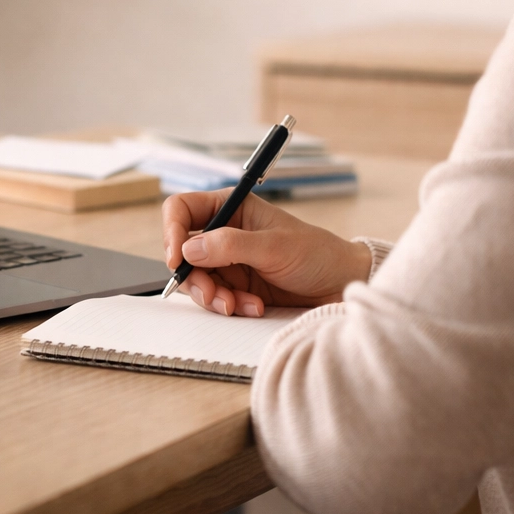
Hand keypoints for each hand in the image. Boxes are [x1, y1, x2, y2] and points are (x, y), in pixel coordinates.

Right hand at [162, 190, 372, 317]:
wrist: (341, 286)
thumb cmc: (316, 254)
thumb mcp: (274, 247)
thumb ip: (231, 245)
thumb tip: (190, 247)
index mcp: (231, 207)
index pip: (182, 209)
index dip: (172, 231)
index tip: (176, 258)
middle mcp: (224, 232)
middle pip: (182, 251)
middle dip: (195, 277)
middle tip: (215, 296)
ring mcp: (228, 261)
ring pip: (196, 279)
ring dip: (213, 297)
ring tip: (240, 305)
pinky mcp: (236, 287)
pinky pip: (215, 298)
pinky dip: (229, 306)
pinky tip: (253, 307)